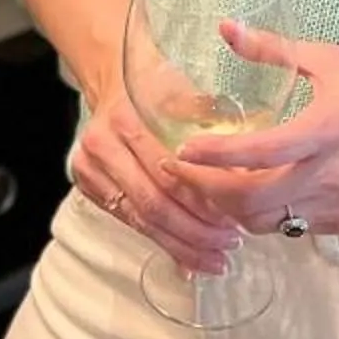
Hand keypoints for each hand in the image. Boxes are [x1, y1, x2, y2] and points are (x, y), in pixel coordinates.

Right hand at [69, 73, 239, 280]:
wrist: (111, 80)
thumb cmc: (157, 84)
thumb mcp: (187, 93)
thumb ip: (212, 127)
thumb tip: (251, 174)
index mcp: (125, 119)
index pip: (167, 173)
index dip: (202, 201)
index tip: (234, 219)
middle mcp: (100, 145)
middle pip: (151, 203)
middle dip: (194, 231)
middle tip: (228, 245)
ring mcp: (88, 168)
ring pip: (139, 219)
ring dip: (180, 244)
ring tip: (214, 259)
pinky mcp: (87, 187)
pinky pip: (129, 221)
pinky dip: (161, 241)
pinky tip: (187, 258)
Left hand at [163, 29, 338, 238]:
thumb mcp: (335, 62)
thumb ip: (276, 50)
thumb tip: (226, 29)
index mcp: (324, 131)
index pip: (256, 153)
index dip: (213, 156)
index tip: (180, 151)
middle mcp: (327, 176)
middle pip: (250, 203)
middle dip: (210, 193)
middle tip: (189, 175)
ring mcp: (336, 205)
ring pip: (268, 223)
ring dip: (236, 210)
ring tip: (220, 185)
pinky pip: (294, 227)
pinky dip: (269, 215)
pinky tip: (262, 193)